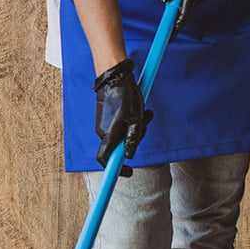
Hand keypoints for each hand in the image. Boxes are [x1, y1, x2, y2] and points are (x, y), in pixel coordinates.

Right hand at [93, 58, 151, 175]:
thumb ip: (133, 138)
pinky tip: (139, 110)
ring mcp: (104, 124)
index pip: (104, 160)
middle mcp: (103, 132)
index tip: (128, 172)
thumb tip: (130, 155)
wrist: (113, 76)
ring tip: (146, 113)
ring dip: (136, 128)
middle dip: (135, 140)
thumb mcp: (135, 118)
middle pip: (119, 147)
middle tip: (146, 125)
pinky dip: (131, 121)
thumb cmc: (124, 96)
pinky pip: (120, 126)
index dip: (116, 170)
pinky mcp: (107, 117)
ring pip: (122, 134)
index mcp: (108, 135)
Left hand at [161, 0, 232, 39]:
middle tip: (164, 32)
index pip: (184, 13)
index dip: (176, 26)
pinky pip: (188, 2)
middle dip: (174, 22)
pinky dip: (181, 5)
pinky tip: (175, 0)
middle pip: (184, 13)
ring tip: (168, 12)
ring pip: (186, 7)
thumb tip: (165, 0)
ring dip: (176, 11)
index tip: (169, 37)